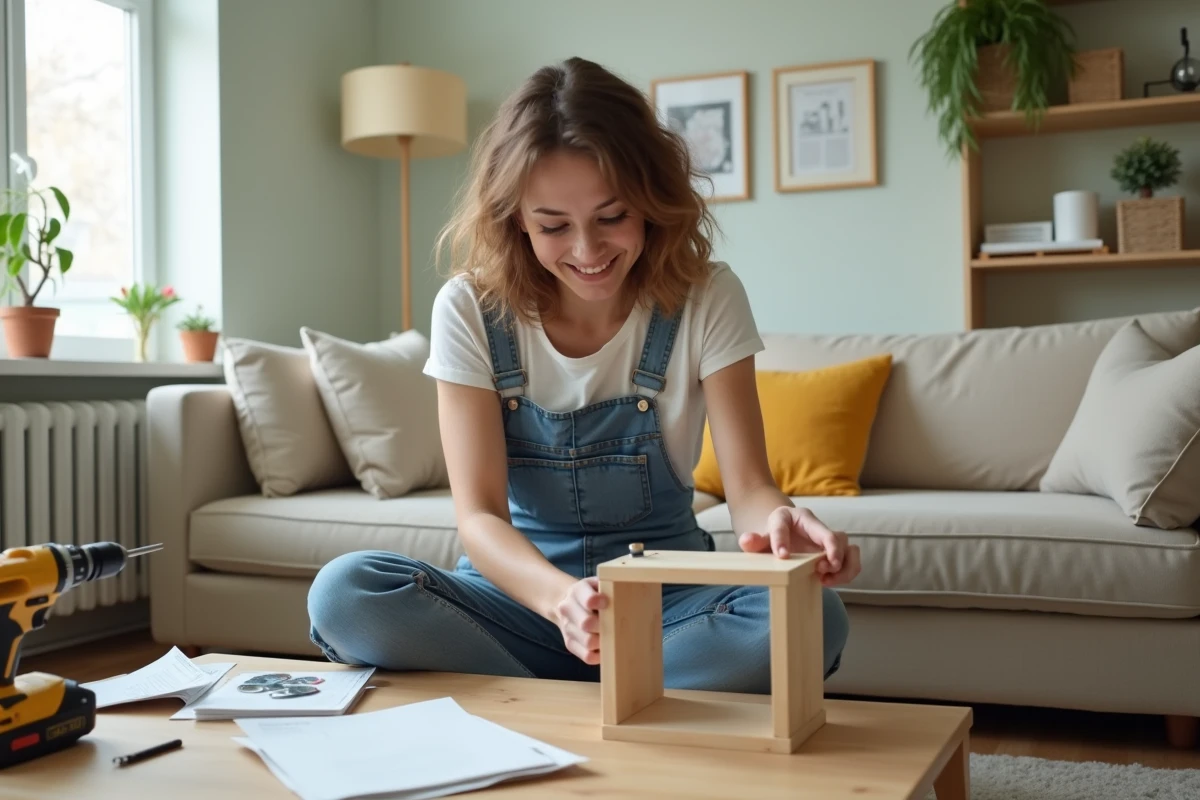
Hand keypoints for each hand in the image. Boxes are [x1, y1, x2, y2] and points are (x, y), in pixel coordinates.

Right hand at [552, 576, 607, 664]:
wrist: (566, 602)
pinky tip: (606, 646)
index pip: (589, 600)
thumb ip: (610, 585)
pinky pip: (587, 656)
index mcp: (577, 591)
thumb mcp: (597, 583)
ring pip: (588, 642)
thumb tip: (632, 595)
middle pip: (587, 623)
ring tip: (612, 635)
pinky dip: (600, 654)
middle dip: (604, 625)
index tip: (608, 603)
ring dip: (603, 641)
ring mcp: (567, 628)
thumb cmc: (591, 593)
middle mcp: (567, 609)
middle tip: (615, 624)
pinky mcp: (570, 644)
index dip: (601, 603)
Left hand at [738, 506, 861, 586]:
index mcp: (804, 518)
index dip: (800, 540)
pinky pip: (852, 562)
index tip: (782, 556)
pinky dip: (846, 573)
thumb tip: (746, 541)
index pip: (808, 522)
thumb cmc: (776, 532)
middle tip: (819, 569)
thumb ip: (755, 539)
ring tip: (825, 579)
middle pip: (838, 537)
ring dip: (844, 567)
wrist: (785, 533)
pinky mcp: (835, 556)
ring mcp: (831, 543)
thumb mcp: (763, 534)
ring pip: (851, 550)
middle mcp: (821, 529)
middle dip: (833, 554)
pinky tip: (826, 582)